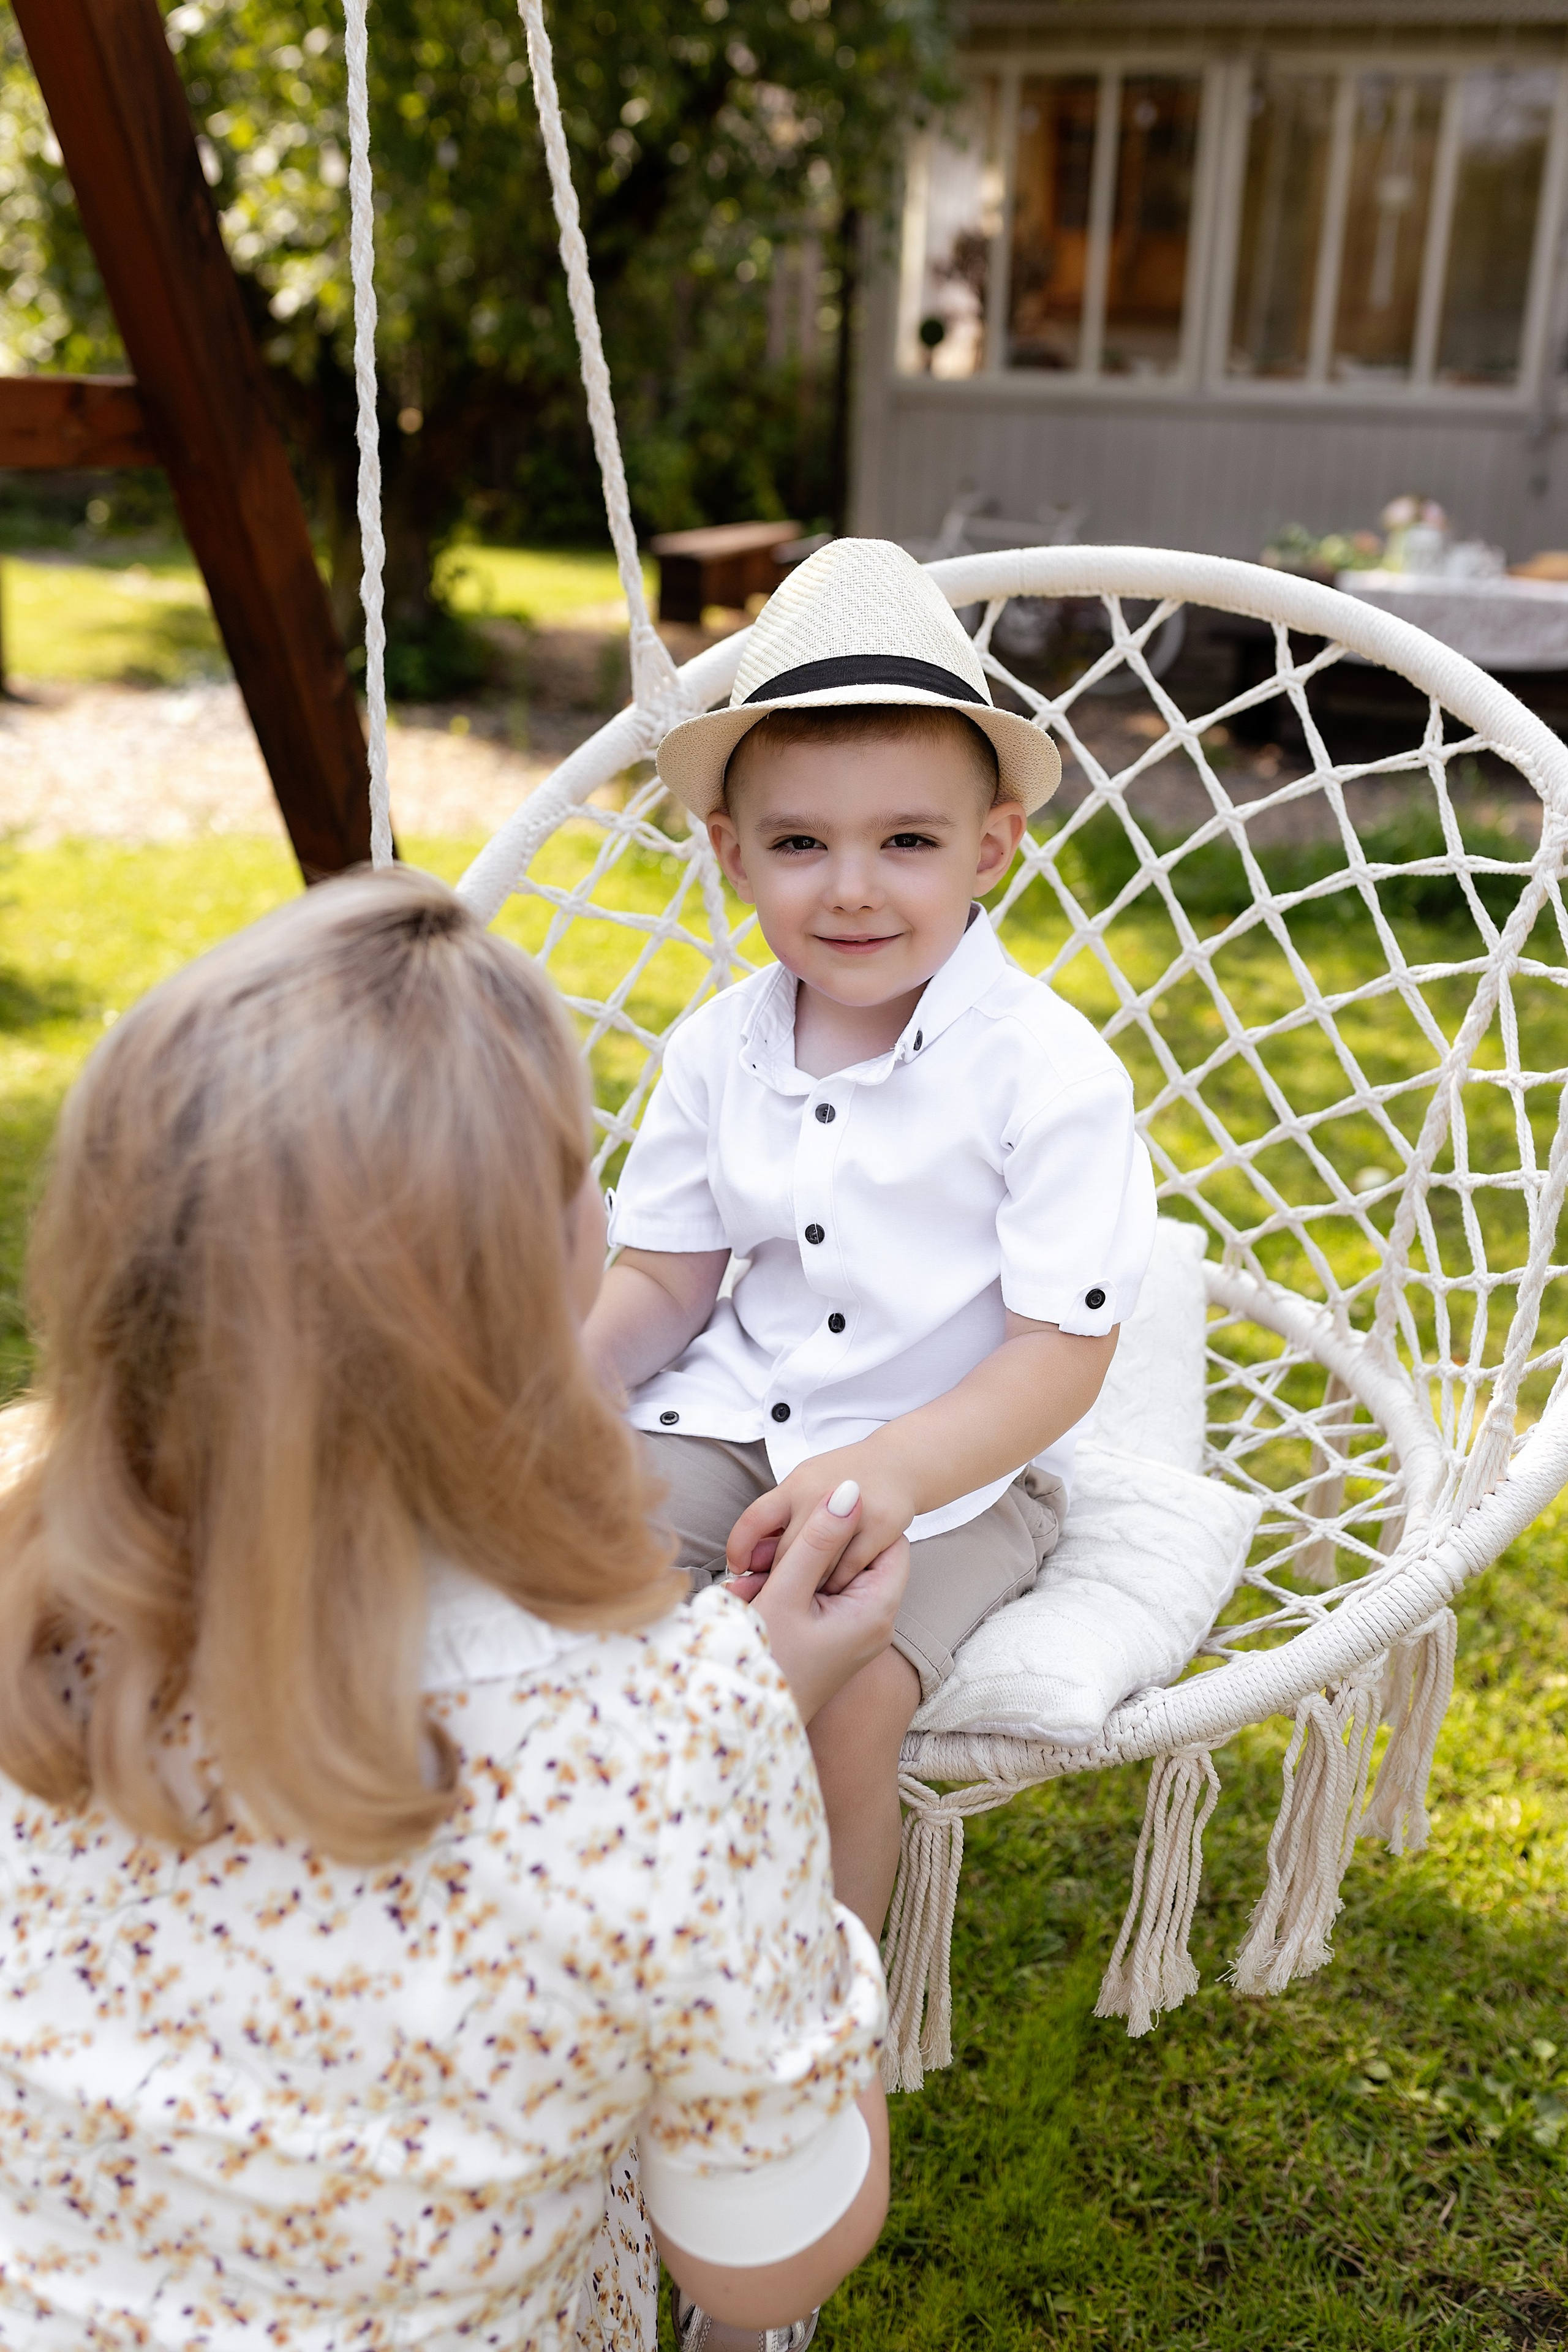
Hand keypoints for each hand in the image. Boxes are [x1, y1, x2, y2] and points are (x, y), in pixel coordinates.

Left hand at [726, 1439, 915, 1593]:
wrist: (897, 1464)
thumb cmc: (841, 1480)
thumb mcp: (803, 1486)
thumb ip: (778, 1520)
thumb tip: (749, 1561)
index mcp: (795, 1485)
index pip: (753, 1519)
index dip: (738, 1548)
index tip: (738, 1568)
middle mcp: (818, 1495)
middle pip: (785, 1551)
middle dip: (777, 1577)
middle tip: (776, 1591)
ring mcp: (851, 1512)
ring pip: (816, 1567)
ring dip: (809, 1585)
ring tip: (805, 1593)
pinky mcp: (878, 1528)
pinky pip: (847, 1571)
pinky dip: (837, 1585)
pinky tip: (834, 1587)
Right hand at [727, 1482, 908, 1722]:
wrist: (740, 1723)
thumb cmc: (766, 1664)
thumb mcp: (788, 1593)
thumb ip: (817, 1539)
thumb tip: (849, 1491)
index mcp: (875, 1610)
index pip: (889, 1542)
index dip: (856, 1523)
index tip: (813, 1521)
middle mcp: (872, 1623)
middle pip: (857, 1558)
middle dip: (814, 1548)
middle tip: (771, 1557)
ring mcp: (851, 1633)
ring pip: (831, 1576)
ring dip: (793, 1569)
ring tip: (754, 1583)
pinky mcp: (830, 1640)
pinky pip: (817, 1598)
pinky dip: (788, 1590)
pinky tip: (753, 1599)